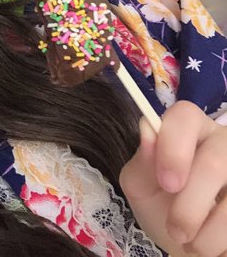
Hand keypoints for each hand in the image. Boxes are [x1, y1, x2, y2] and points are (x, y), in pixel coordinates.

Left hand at [120, 101, 226, 255]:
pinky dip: (222, 239)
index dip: (174, 149)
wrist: (185, 240)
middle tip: (176, 229)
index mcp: (188, 129)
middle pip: (213, 162)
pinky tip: (211, 243)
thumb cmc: (161, 205)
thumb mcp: (141, 186)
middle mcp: (222, 140)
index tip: (167, 184)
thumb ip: (142, 162)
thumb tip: (147, 130)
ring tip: (190, 242)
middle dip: (189, 205)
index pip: (185, 116)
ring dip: (208, 231)